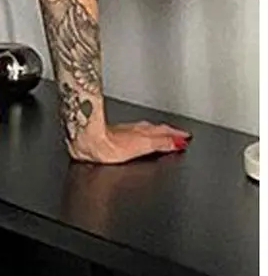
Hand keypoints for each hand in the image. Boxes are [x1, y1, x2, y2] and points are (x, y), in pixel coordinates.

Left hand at [66, 120, 191, 163]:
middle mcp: (134, 128)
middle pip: (156, 128)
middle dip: (168, 131)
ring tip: (163, 134)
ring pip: (145, 128)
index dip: (176, 134)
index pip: (165, 131)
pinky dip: (143, 133)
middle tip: (179, 134)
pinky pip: (134, 131)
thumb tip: (178, 142)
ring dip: (156, 131)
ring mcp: (123, 130)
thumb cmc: (109, 146)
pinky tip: (138, 136)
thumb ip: (160, 143)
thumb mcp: (143, 146)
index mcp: (143, 131)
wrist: (88, 143)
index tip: (186, 136)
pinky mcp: (113, 134)